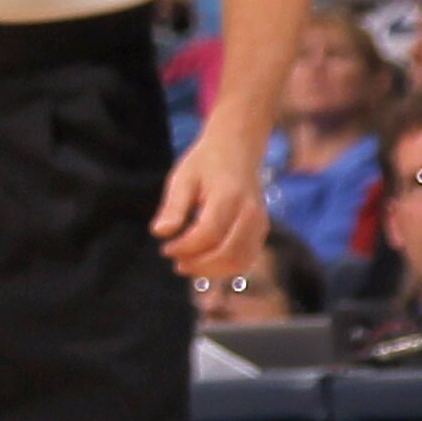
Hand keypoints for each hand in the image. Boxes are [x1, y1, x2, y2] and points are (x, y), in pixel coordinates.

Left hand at [152, 121, 266, 280]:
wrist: (237, 150)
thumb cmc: (205, 163)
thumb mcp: (182, 178)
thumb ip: (173, 207)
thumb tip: (160, 232)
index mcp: (228, 197)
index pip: (208, 234)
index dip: (185, 248)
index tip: (165, 248)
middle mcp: (250, 212)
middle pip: (228, 253)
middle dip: (199, 265)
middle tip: (176, 262)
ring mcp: (260, 223)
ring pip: (240, 261)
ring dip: (212, 270)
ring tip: (187, 263)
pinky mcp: (262, 230)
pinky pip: (247, 258)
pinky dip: (225, 267)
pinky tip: (204, 261)